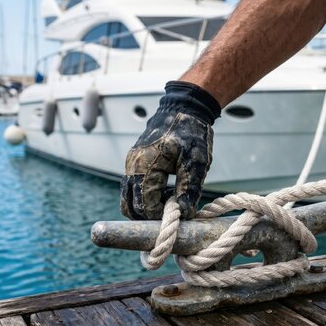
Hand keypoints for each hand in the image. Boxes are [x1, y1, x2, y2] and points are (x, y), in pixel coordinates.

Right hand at [120, 81, 220, 219]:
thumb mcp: (196, 163)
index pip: (144, 205)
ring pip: (128, 199)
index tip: (179, 211)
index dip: (161, 215)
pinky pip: (133, 188)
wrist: (183, 109)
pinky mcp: (134, 164)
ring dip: (146, 207)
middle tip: (174, 208)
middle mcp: (132, 167)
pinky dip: (145, 196)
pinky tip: (167, 189)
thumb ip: (189, 190)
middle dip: (150, 215)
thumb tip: (184, 213)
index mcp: (145, 167)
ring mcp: (130, 165)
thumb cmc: (190, 134)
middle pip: (129, 207)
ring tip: (171, 197)